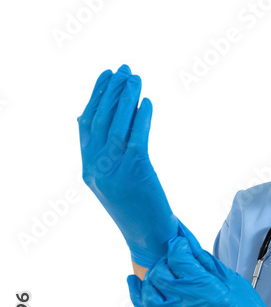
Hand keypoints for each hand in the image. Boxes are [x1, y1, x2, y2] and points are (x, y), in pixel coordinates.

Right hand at [78, 64, 179, 266]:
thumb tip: (119, 120)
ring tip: (135, 78)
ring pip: (117, 126)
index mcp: (87, 168)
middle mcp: (96, 167)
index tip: (106, 75)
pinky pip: (136, 138)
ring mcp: (113, 170)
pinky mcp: (135, 173)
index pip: (86, 124)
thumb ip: (109, 155)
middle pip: (101, 120)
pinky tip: (147, 103)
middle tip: (124, 69)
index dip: (96, 97)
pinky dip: (140, 118)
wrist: (149, 237)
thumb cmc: (138, 208)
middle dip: (111, 91)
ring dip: (126, 99)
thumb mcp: (114, 180)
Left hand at [126, 231, 270, 306]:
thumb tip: (191, 249)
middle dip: (165, 262)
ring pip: (147, 294)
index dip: (178, 246)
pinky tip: (137, 287)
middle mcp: (184, 305)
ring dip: (151, 279)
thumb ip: (209, 265)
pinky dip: (139, 299)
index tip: (180, 243)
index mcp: (204, 288)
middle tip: (173, 259)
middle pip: (160, 274)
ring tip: (158, 272)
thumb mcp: (234, 284)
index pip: (178, 258)